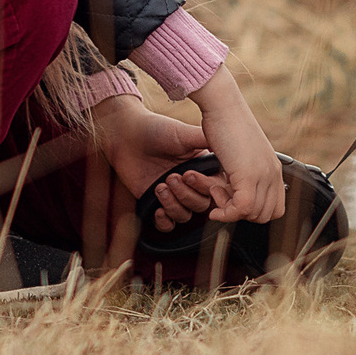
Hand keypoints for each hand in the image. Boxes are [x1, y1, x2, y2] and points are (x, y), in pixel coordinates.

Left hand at [91, 95, 215, 232]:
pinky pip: (167, 225)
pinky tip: (157, 210)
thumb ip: (206, 140)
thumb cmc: (156, 129)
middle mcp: (191, 185)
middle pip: (202, 205)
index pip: (215, 188)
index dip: (204, 186)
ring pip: (185, 216)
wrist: (126, 135)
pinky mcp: (155, 204)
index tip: (188, 174)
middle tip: (170, 177)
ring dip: (173, 205)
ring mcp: (173, 196)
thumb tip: (229, 144)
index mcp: (202, 168)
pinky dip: (164, 221)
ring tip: (159, 186)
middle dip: (186, 195)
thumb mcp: (184, 134)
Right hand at [187, 67, 284, 224]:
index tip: (233, 200)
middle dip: (240, 213)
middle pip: (266, 215)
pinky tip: (213, 203)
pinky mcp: (248, 175)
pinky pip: (242, 209)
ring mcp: (263, 174)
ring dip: (230, 210)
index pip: (275, 208)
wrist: (222, 105)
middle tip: (221, 195)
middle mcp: (273, 173)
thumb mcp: (241, 153)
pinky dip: (226, 213)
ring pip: (254, 214)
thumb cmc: (226, 123)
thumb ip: (245, 172)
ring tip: (215, 190)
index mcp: (273, 168)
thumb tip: (235, 189)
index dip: (253, 211)